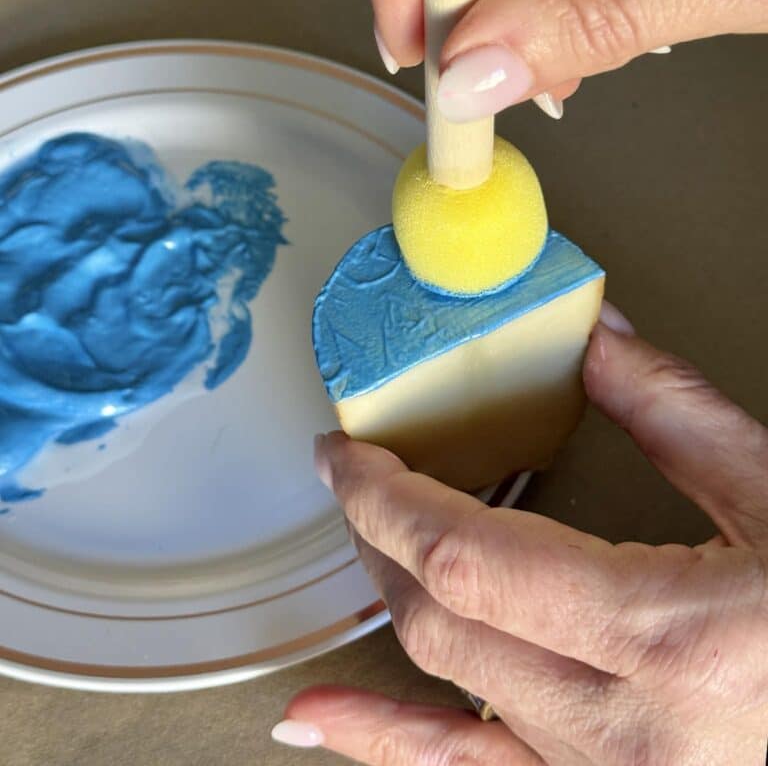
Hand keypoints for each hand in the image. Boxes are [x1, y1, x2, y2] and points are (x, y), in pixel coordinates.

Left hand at [276, 310, 767, 763]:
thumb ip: (677, 413)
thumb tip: (595, 343)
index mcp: (662, 638)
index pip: (463, 559)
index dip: (384, 498)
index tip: (346, 452)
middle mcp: (622, 726)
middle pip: (439, 616)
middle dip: (380, 532)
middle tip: (360, 472)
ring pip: (444, 684)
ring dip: (390, 598)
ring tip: (359, 540)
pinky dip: (383, 742)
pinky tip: (314, 722)